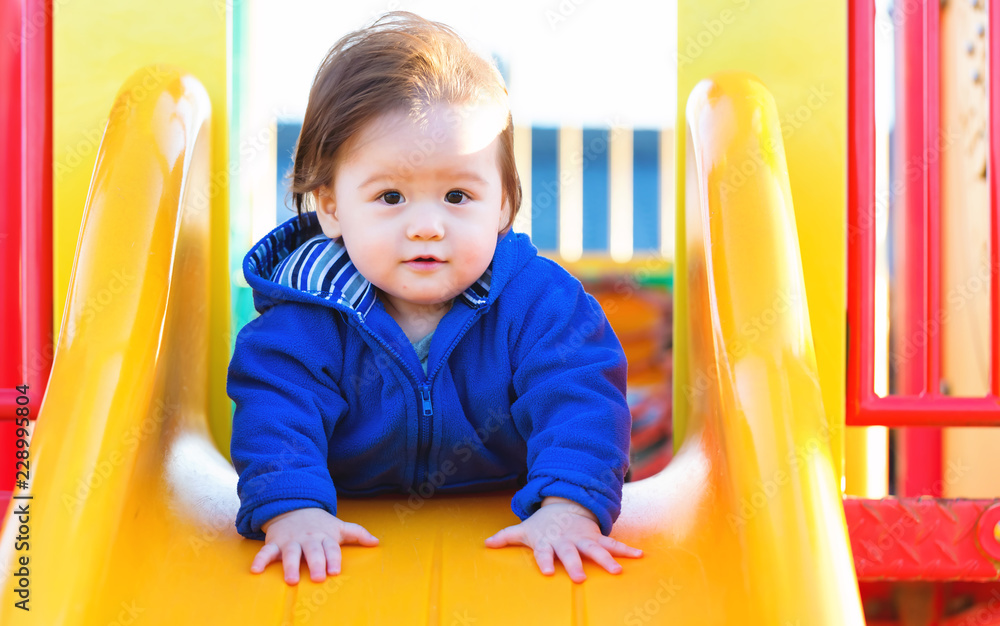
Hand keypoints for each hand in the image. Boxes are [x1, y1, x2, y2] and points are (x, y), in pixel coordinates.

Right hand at [251, 507, 378, 583]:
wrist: (293, 506)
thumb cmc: (320, 524)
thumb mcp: (339, 527)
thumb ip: (357, 534)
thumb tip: (376, 542)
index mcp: (324, 536)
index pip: (331, 548)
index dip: (333, 559)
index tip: (335, 571)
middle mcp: (308, 539)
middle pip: (312, 551)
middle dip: (315, 564)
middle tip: (318, 578)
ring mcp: (290, 540)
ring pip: (290, 553)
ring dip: (289, 566)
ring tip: (291, 580)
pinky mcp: (275, 543)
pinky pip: (266, 551)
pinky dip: (260, 560)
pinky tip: (256, 570)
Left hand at [484, 496, 641, 582]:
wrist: (565, 505)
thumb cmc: (543, 525)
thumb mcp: (525, 529)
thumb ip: (506, 537)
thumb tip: (485, 543)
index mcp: (548, 541)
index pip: (543, 552)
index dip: (543, 561)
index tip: (544, 572)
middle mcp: (566, 541)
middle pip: (569, 554)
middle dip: (574, 564)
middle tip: (579, 577)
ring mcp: (583, 538)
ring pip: (595, 549)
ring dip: (606, 559)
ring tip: (617, 571)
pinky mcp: (596, 537)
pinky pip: (613, 543)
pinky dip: (626, 549)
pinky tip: (640, 555)